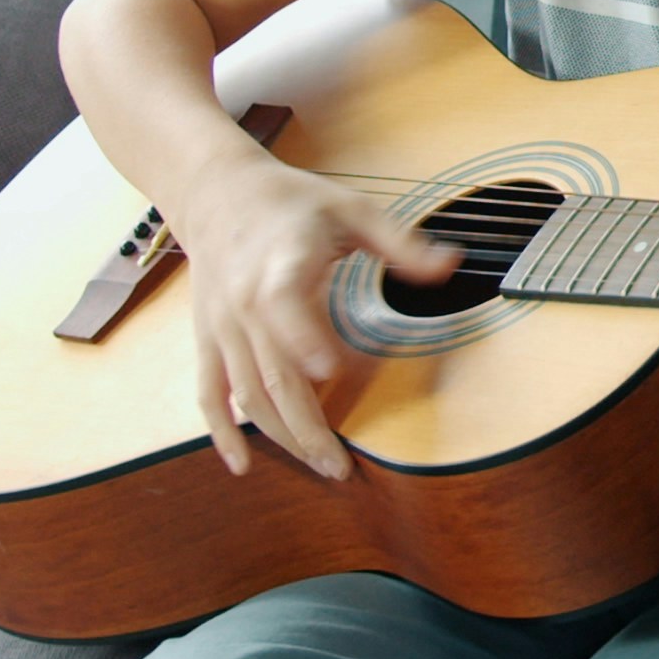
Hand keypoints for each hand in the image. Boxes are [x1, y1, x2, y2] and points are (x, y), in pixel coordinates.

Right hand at [171, 147, 456, 480]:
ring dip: (280, 436)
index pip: (283, 303)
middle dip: (305, 426)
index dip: (303, 337)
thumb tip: (451, 264)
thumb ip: (399, 242)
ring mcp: (222, 327)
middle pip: (270, 373)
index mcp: (280, 265)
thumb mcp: (350, 209)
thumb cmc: (291, 202)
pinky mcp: (208, 339)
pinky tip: (242, 463)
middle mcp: (244, 302)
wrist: (216, 192)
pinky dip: (221, 432)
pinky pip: (209, 393)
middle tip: (341, 466)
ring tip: (320, 464)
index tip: (332, 371)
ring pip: (245, 394)